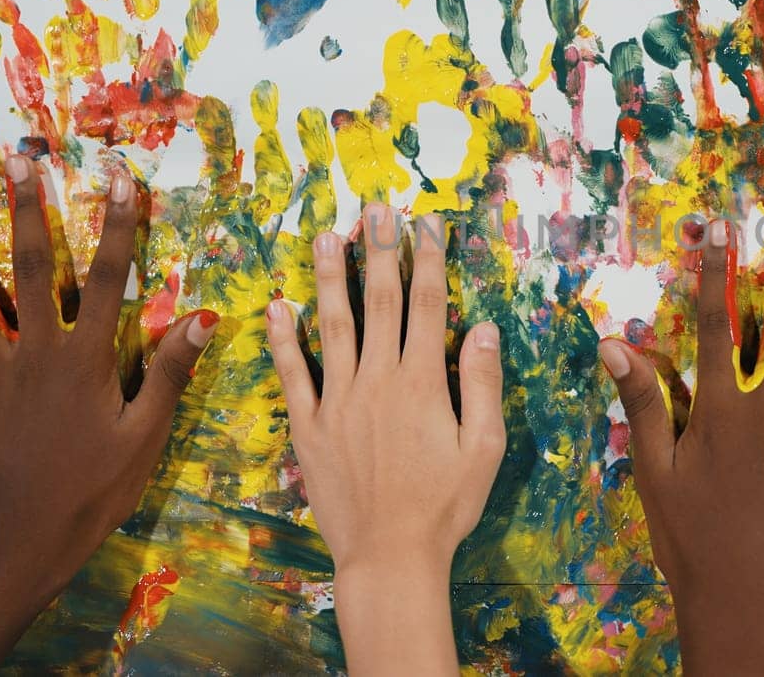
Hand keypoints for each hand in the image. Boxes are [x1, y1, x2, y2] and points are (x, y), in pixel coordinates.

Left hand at [0, 155, 216, 675]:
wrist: (24, 543)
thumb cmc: (95, 492)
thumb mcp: (146, 436)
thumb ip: (169, 372)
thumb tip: (205, 315)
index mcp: (85, 358)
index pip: (107, 279)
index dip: (118, 226)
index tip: (120, 177)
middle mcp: (34, 353)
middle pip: (29, 268)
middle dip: (26, 210)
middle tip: (19, 160)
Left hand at [265, 204, 505, 675]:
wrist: (390, 556)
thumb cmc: (445, 505)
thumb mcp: (484, 447)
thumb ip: (483, 383)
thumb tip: (485, 327)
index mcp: (424, 381)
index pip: (428, 305)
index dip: (428, 259)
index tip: (427, 223)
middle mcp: (378, 379)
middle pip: (381, 302)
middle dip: (380, 250)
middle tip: (375, 208)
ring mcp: (338, 400)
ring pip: (334, 324)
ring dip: (332, 277)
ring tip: (327, 236)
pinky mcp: (308, 426)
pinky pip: (292, 373)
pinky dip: (284, 338)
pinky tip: (279, 306)